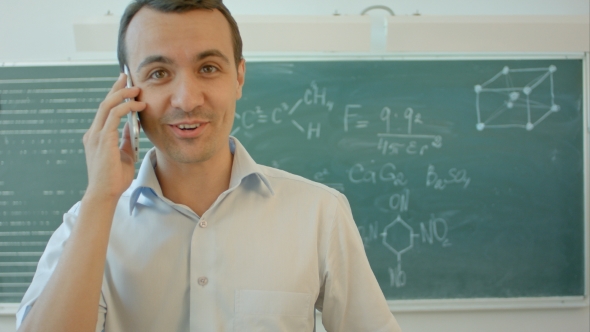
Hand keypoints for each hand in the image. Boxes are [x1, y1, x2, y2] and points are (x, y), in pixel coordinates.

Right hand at [82, 73, 145, 199]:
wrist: (105, 194)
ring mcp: (97, 136)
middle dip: (117, 88)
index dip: (114, 95)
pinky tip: (138, 105)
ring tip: (136, 89)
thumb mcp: (123, 154)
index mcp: (96, 136)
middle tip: (127, 76)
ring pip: (108, 106)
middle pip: (105, 103)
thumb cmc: (114, 178)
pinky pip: (114, 116)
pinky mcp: (103, 140)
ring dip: (123, 95)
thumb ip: (125, 139)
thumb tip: (131, 127)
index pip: (105, 110)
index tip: (124, 84)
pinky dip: (126, 108)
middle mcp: (93, 133)